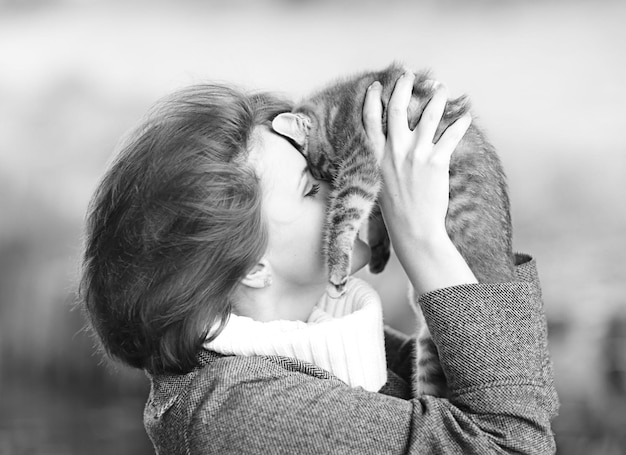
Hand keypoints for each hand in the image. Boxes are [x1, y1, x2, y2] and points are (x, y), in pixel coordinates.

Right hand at [362, 71, 476, 295]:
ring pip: (427, 116)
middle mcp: (394, 151)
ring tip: (441, 88)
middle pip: (396, 108)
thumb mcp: (379, 181)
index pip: (369, 120)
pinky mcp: (436, 162)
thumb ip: (383, 159)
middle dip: (401, 86)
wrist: (413, 229)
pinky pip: (451, 136)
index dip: (372, 100)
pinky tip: (466, 116)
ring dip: (436, 98)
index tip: (377, 86)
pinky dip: (461, 124)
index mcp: (376, 156)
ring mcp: (415, 155)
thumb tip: (391, 144)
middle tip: (407, 73)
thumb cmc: (395, 209)